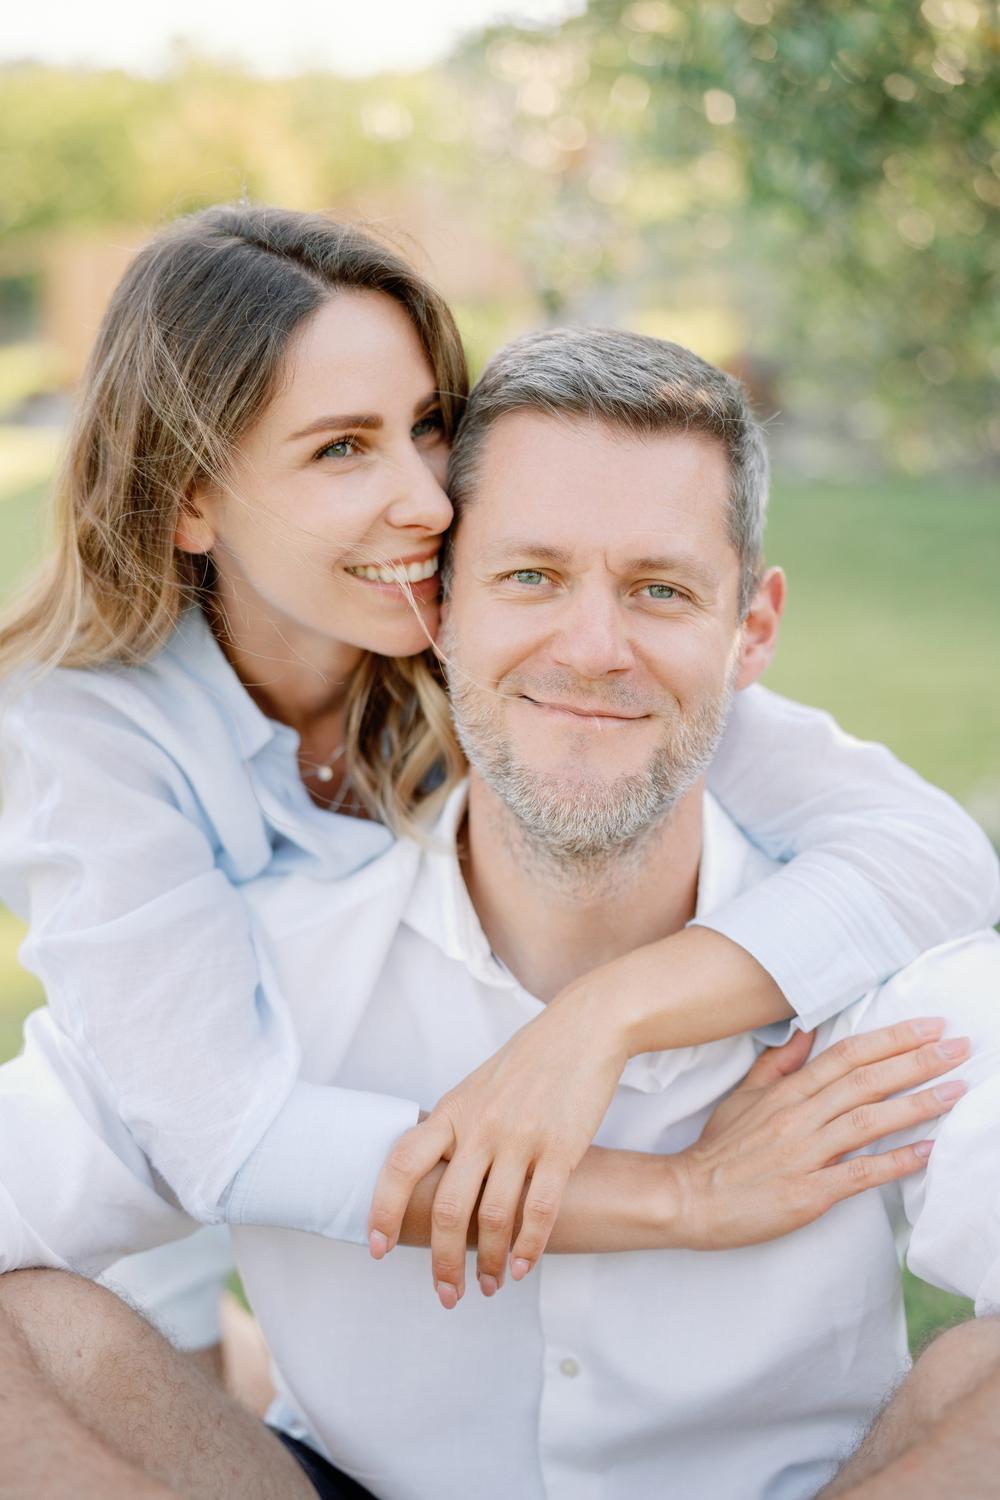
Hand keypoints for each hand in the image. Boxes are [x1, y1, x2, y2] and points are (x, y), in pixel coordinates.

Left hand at [367, 985, 627, 1306]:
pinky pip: (539, 1209)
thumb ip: (455, 1127)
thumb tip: (433, 1173)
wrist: (583, 1029)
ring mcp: (520, 1137)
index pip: (401, 1165)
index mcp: (451, 1111)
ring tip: (489, 1285)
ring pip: (492, 1217)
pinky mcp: (561, 1147)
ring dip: (488, 1261)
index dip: (383, 1210)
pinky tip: (521, 1266)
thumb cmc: (528, 1061)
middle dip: (442, 1261)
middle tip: (447, 1294)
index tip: (377, 1249)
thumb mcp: (477, 1087)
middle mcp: (479, 1126)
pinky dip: (527, 1247)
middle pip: (446, 1208)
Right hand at [669, 1017, 968, 1248]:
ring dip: (916, 1105)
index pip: (847, 1055)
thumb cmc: (719, 1150)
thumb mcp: (744, 1096)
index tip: (930, 1026)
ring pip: (868, 1122)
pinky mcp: (808, 1193)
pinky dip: (896, 1162)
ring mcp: (804, 1155)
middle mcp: (798, 1117)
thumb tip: (808, 1032)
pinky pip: (859, 1175)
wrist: (690, 1197)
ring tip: (956, 1091)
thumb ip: (779, 1064)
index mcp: (787, 1092)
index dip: (891, 1038)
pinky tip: (927, 1152)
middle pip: (865, 1080)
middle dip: (916, 1061)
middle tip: (959, 1047)